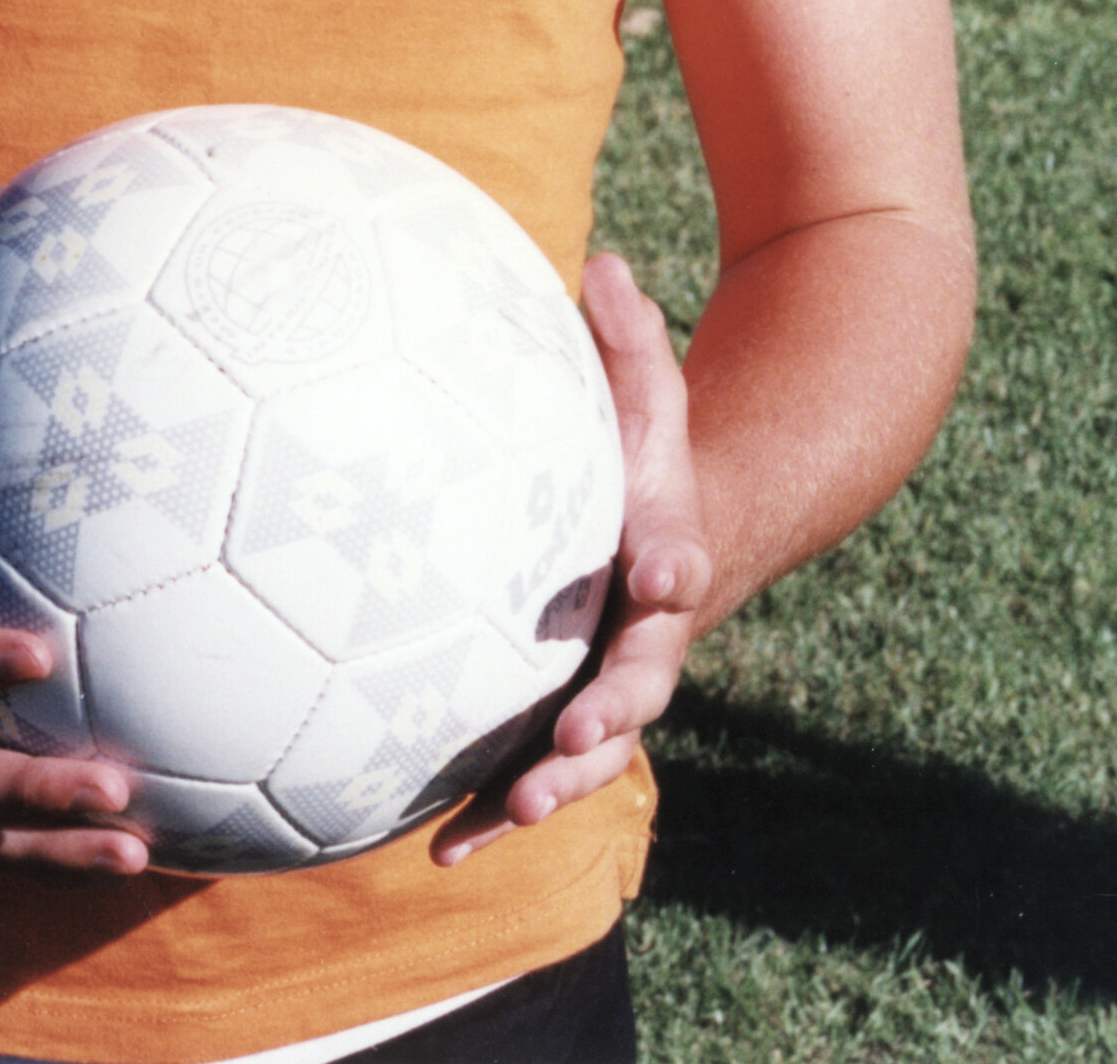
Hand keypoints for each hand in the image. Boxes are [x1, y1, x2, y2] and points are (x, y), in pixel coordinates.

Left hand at [433, 254, 710, 865]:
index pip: (681, 559)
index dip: (673, 568)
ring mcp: (604, 693)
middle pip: (640, 685)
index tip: (662, 574)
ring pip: (587, 757)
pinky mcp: (558, 729)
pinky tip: (436, 854)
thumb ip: (628, 340)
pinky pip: (526, 777)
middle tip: (582, 725)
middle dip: (612, 710)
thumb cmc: (643, 463)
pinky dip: (488, 817)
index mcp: (666, 554)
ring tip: (510, 815)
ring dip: (551, 787)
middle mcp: (643, 640)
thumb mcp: (646, 394)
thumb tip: (602, 262)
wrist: (664, 549)